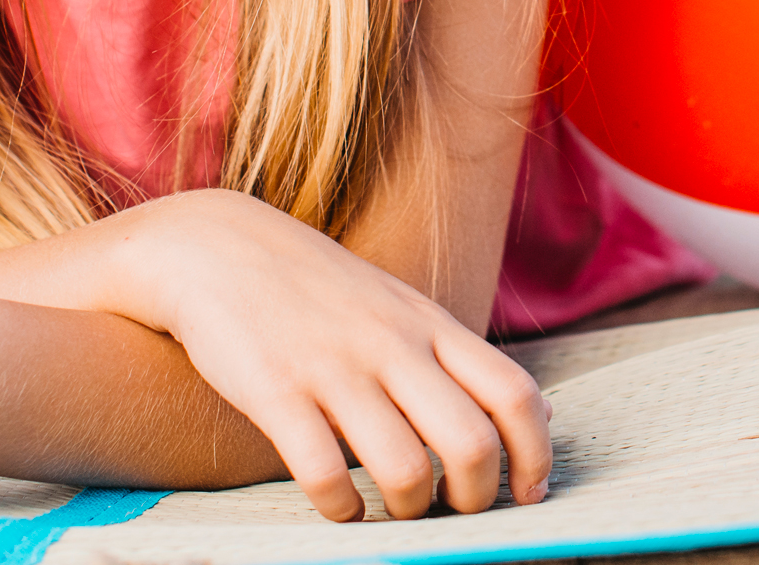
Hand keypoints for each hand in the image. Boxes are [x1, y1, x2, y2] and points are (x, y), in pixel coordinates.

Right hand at [110, 189, 552, 521]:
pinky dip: (341, 511)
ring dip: (409, 510)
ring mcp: (335, 367)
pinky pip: (324, 475)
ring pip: (404, 470)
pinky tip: (340, 507)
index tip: (528, 493)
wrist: (218, 248)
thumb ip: (464, 361)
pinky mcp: (276, 391)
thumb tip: (540, 414)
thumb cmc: (322, 291)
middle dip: (476, 498)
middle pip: (471, 443)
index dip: (535, 454)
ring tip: (396, 509)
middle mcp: (393, 345)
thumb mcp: (404, 309)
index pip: (514, 394)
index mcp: (431, 326)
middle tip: (458, 510)